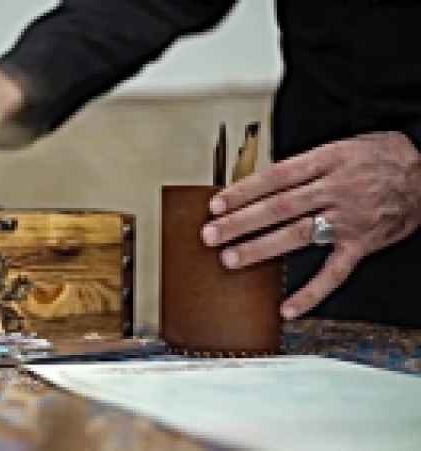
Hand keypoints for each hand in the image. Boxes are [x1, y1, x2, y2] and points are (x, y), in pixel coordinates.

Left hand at [201, 131, 420, 319]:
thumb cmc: (379, 158)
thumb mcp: (341, 147)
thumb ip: (304, 165)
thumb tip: (262, 182)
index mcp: (327, 161)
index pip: (276, 177)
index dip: (244, 191)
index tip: (216, 204)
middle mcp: (335, 189)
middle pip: (279, 207)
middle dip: (240, 222)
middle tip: (211, 234)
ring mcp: (348, 219)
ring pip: (297, 235)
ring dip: (260, 249)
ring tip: (230, 258)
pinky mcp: (361, 244)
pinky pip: (333, 272)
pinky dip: (310, 293)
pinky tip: (287, 308)